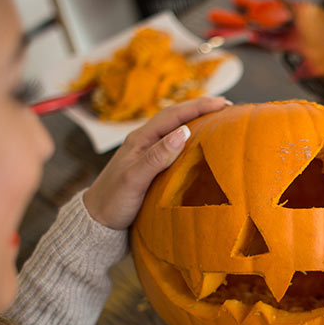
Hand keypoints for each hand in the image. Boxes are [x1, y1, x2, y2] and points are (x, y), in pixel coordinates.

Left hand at [83, 96, 231, 228]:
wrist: (96, 221)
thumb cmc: (113, 201)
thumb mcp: (135, 179)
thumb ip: (157, 156)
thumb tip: (184, 131)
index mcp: (140, 139)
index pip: (173, 116)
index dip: (199, 107)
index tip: (223, 104)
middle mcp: (144, 141)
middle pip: (175, 117)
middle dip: (201, 109)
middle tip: (227, 107)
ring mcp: (146, 153)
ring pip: (174, 129)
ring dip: (196, 121)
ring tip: (218, 119)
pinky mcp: (150, 165)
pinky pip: (173, 144)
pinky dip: (190, 137)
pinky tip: (201, 142)